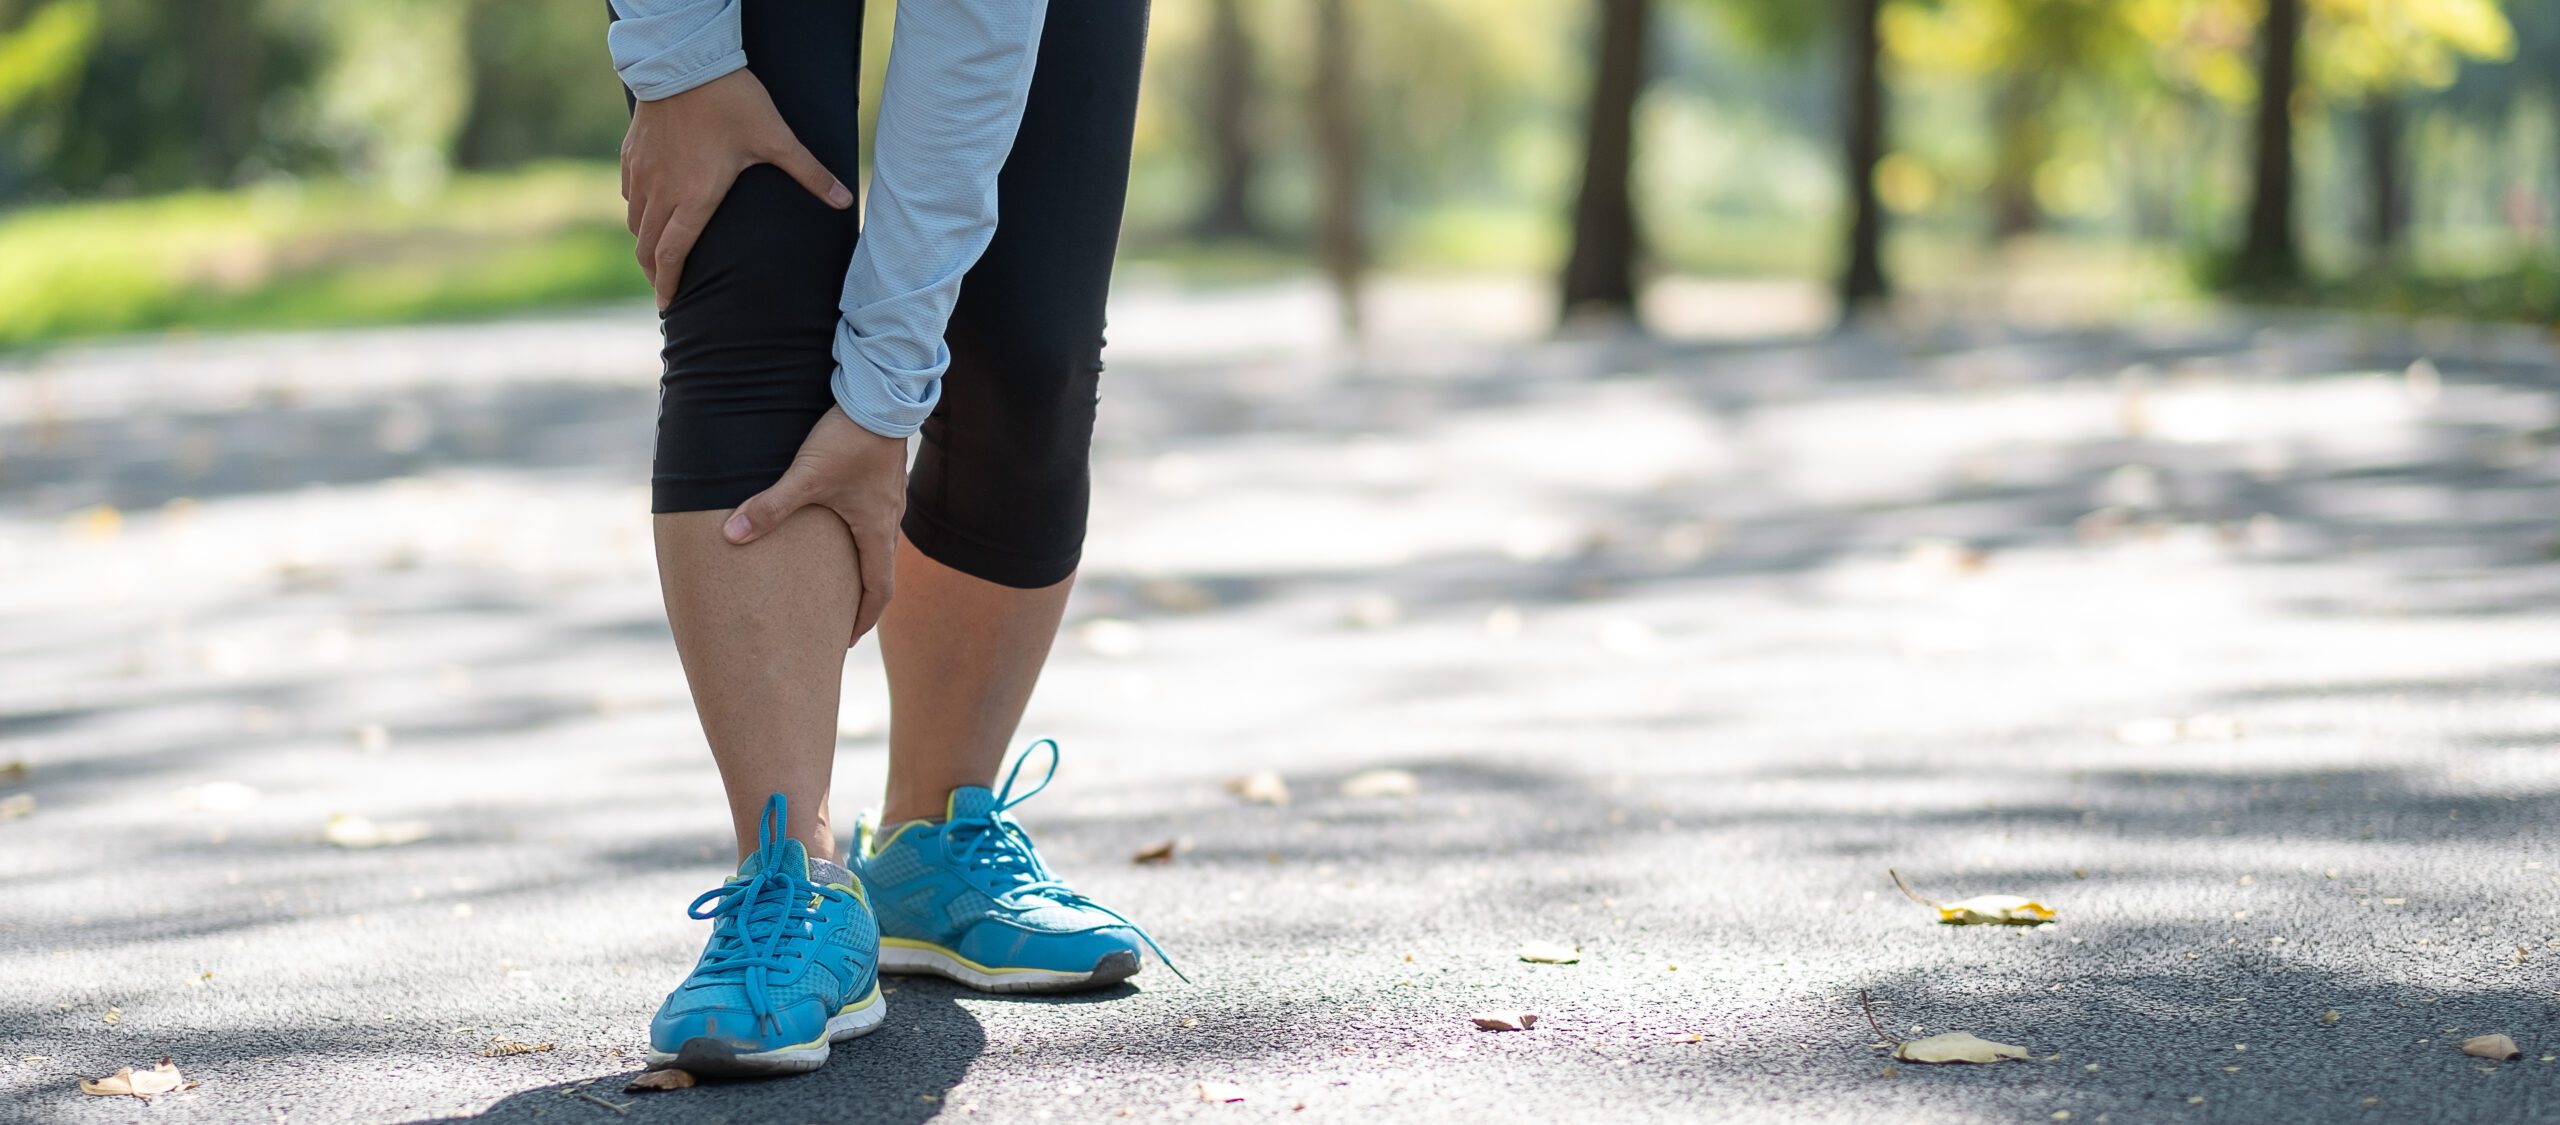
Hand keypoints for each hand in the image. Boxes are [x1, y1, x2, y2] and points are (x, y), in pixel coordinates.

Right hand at [620, 68, 852, 308]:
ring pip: (635, 221)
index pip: (673, 253)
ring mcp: (643, 173)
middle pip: (648, 246)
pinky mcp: (632, 154)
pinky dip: (638, 211)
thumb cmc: (733, 102)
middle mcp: (662, 191)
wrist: (685, 62)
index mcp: (695, 197)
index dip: (668, 283)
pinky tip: (649, 211)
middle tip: (664, 288)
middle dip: (654, 272)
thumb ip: (810, 173)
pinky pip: (629, 193)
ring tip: (658, 256)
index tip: (667, 305)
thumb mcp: (776, 139)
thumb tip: (847, 199)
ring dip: (645, 243)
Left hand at [724, 408, 908, 645]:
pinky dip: (862, 538)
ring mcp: (890, 499)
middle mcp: (889, 520)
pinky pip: (877, 520)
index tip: (846, 638)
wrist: (882, 395)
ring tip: (838, 579)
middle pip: (880, 572)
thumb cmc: (847, 438)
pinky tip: (841, 527)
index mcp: (875, 530)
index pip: (878, 591)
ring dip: (862, 567)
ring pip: (879, 545)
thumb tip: (730, 536)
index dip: (863, 619)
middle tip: (838, 617)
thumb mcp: (805, 476)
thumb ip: (768, 507)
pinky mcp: (883, 479)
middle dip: (860, 599)